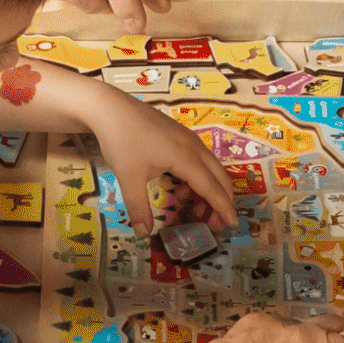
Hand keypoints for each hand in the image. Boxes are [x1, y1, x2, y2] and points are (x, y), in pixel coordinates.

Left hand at [92, 89, 237, 236]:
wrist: (111, 108)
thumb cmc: (122, 141)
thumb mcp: (129, 178)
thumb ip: (139, 208)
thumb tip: (143, 234)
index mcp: (186, 158)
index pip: (212, 188)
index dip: (223, 208)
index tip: (232, 225)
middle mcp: (193, 147)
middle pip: (219, 177)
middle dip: (221, 201)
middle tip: (213, 223)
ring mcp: (188, 138)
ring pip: (210, 167)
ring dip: (208, 189)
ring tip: (189, 206)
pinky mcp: (180, 135)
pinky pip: (199, 159)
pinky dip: (198, 177)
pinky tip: (178, 187)